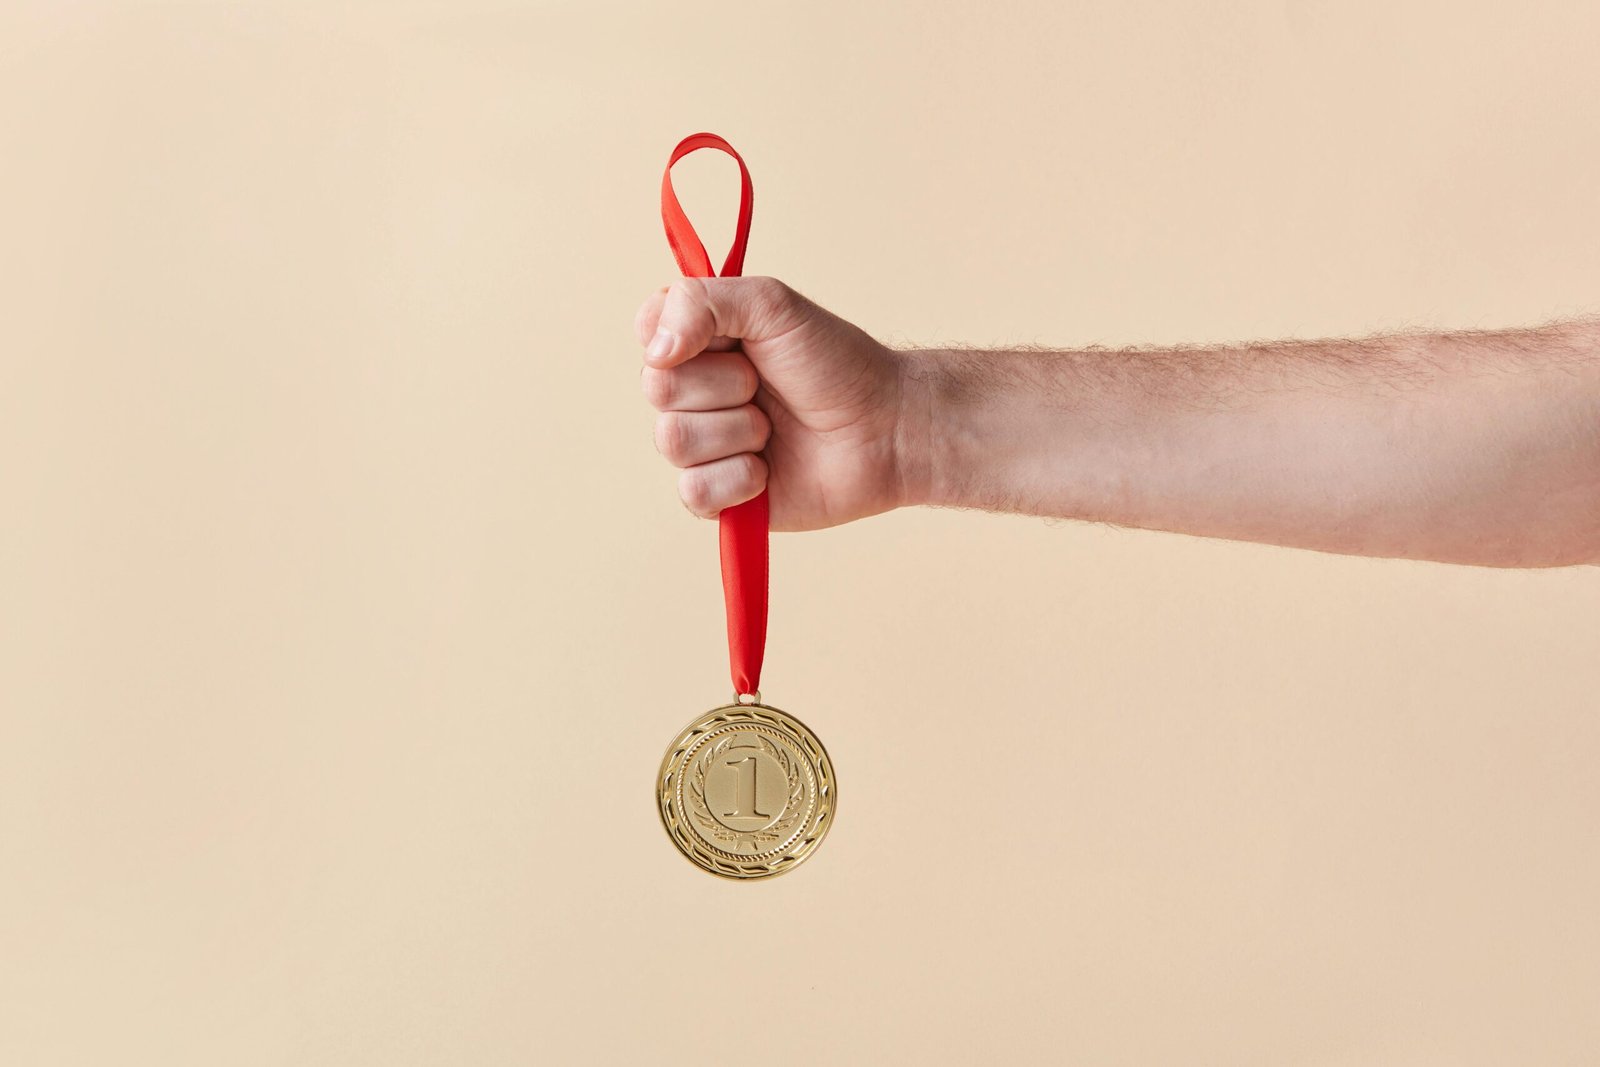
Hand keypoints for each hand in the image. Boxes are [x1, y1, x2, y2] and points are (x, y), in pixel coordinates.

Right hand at [636, 277, 916, 530]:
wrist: (886, 428)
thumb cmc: (836, 362)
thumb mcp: (771, 305)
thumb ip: (701, 302)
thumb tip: (656, 350)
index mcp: (700, 339)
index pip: (647, 330)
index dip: (680, 338)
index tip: (730, 339)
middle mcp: (694, 391)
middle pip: (658, 389)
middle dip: (724, 385)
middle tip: (766, 385)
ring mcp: (705, 445)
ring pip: (673, 441)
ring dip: (737, 432)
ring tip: (774, 429)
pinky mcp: (720, 496)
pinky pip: (693, 492)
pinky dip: (737, 480)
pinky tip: (769, 471)